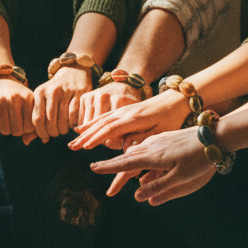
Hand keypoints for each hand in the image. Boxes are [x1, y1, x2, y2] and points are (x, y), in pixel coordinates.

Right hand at [0, 78, 38, 143]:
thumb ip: (31, 122)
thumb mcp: (28, 103)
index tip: (24, 123)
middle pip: (17, 131)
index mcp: (28, 98)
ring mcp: (1, 100)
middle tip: (14, 123)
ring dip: (6, 129)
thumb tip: (27, 142)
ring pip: (5, 130)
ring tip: (6, 120)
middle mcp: (15, 98)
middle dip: (16, 131)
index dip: (27, 129)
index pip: (30, 127)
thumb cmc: (17, 95)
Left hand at [32, 66, 90, 140]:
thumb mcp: (43, 100)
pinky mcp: (80, 93)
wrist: (73, 71)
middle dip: (53, 133)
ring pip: (63, 120)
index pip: (37, 119)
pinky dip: (73, 125)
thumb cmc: (55, 91)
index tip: (44, 138)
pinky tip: (72, 125)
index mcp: (39, 92)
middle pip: (50, 121)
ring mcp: (67, 91)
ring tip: (63, 130)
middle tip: (55, 134)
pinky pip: (75, 116)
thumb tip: (25, 141)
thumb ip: (35, 119)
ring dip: (63, 130)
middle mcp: (52, 91)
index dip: (40, 132)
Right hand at [71, 91, 190, 151]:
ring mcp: (123, 109)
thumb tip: (124, 146)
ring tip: (73, 139)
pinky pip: (104, 115)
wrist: (176, 99)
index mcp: (134, 118)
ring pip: (100, 119)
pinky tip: (83, 127)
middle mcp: (125, 112)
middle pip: (101, 124)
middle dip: (85, 136)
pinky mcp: (124, 109)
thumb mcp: (161, 132)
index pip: (111, 129)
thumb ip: (143, 138)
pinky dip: (92, 122)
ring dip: (86, 130)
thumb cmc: (172, 118)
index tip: (85, 148)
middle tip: (71, 147)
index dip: (97, 139)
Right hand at [89, 128, 215, 202]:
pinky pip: (143, 146)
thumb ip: (159, 187)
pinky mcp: (164, 138)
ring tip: (113, 165)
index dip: (108, 167)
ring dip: (123, 158)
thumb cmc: (199, 159)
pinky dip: (135, 153)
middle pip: (126, 157)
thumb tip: (137, 197)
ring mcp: (157, 141)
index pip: (125, 164)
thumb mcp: (181, 178)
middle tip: (95, 168)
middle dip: (111, 164)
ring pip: (134, 150)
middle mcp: (152, 146)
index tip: (93, 168)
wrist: (214, 136)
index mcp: (153, 157)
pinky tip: (136, 153)